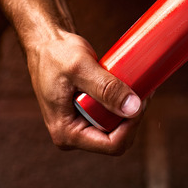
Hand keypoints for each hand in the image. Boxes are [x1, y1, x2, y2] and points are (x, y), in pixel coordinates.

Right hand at [24, 31, 144, 154]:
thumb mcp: (81, 68)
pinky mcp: (85, 114)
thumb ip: (107, 88)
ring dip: (129, 108)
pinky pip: (110, 116)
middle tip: (143, 88)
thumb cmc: (56, 53)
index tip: (141, 99)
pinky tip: (129, 85)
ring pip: (116, 127)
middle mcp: (72, 134)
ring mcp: (79, 125)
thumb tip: (133, 108)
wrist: (44, 43)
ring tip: (137, 84)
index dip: (132, 125)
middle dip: (132, 115)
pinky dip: (122, 102)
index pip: (111, 144)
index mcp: (66, 133)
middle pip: (117, 138)